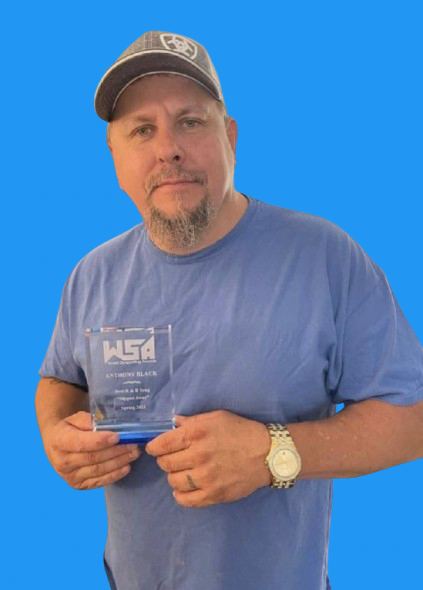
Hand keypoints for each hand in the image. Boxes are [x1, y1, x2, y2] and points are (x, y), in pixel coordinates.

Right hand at [42, 411, 141, 489]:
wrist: (55, 444)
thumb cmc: (70, 428)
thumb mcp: (76, 418)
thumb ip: (89, 421)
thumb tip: (108, 427)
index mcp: (59, 441)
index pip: (81, 443)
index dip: (100, 441)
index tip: (117, 436)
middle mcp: (62, 462)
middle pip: (93, 458)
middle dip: (115, 451)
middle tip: (133, 444)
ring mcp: (69, 477)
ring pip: (98, 470)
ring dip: (119, 462)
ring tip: (134, 453)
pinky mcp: (78, 486)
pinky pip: (99, 482)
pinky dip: (114, 475)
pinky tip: (126, 467)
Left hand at [145, 410, 270, 506]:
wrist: (266, 453)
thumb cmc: (240, 431)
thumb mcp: (217, 417)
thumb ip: (193, 421)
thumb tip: (174, 423)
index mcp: (197, 433)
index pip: (162, 444)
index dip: (154, 447)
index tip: (154, 448)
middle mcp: (198, 455)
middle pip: (165, 463)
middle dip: (165, 460)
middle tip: (173, 458)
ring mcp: (205, 477)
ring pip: (173, 481)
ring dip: (174, 476)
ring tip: (183, 471)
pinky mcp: (213, 494)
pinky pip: (185, 500)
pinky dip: (180, 494)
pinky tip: (186, 487)